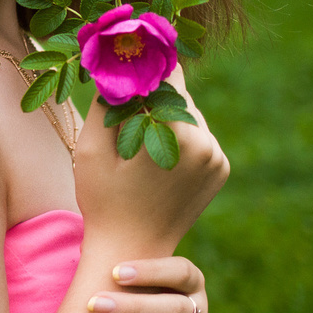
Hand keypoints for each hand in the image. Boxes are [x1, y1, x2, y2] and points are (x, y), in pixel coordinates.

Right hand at [72, 67, 229, 256]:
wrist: (132, 250)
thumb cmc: (102, 199)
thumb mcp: (92, 147)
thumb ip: (108, 100)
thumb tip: (119, 62)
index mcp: (176, 133)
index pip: (165, 74)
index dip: (142, 70)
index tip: (123, 75)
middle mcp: (206, 141)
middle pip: (178, 93)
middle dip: (151, 97)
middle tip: (124, 118)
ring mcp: (217, 157)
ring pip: (188, 113)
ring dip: (165, 117)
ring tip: (137, 145)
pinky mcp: (221, 169)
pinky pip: (198, 135)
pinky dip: (179, 138)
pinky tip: (156, 160)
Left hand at [86, 256, 208, 312]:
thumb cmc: (145, 292)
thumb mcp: (144, 277)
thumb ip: (125, 262)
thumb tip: (85, 245)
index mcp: (191, 283)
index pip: (181, 272)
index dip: (151, 272)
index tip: (115, 272)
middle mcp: (196, 312)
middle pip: (173, 310)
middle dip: (133, 307)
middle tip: (95, 303)